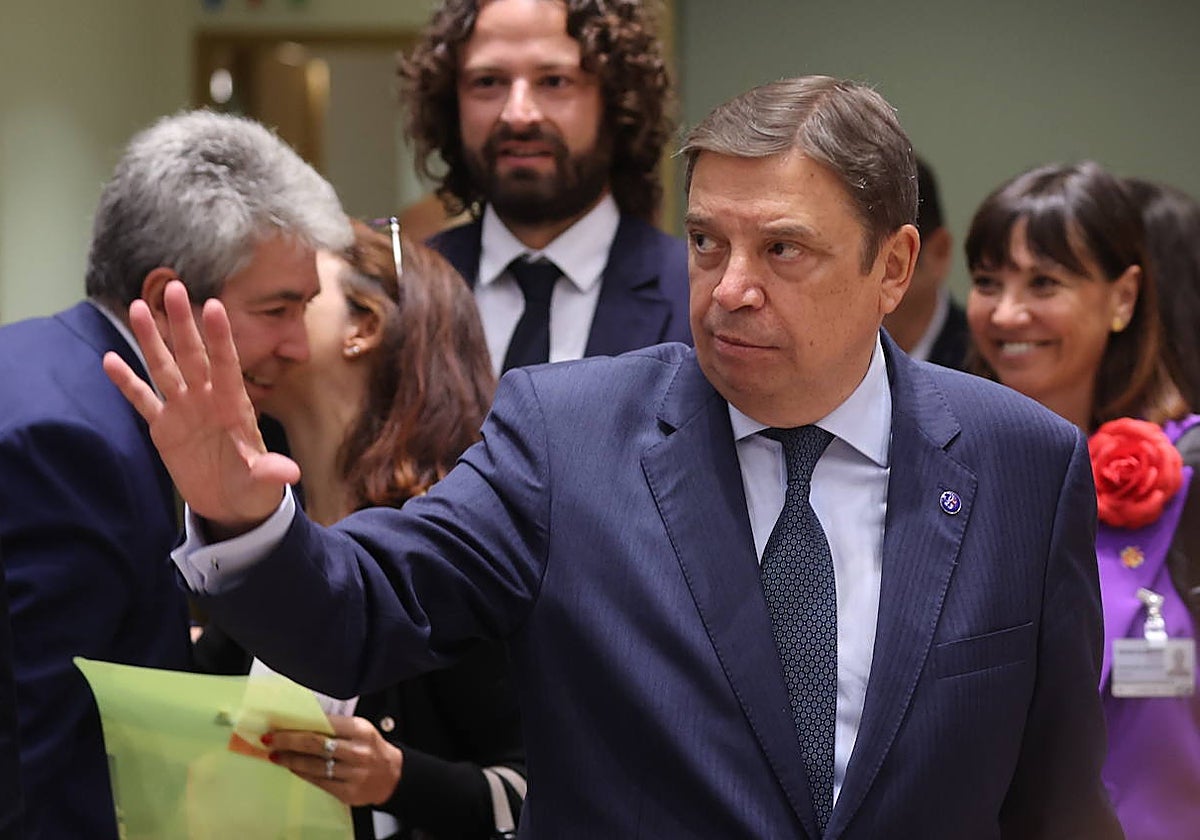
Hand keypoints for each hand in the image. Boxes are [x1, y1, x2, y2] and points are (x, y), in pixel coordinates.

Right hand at [102, 280, 299, 535]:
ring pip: (164, 367)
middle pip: (192, 355)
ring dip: (152, 340)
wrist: (231, 504)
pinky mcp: (163, 427)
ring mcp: (184, 410)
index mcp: (233, 406)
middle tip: (174, 286)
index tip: (215, 306)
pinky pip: (143, 399)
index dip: (220, 338)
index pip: (226, 365)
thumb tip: (290, 474)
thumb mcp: (263, 483)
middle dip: (183, 323)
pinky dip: (126, 382)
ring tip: (137, 306)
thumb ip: (270, 472)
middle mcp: (207, 399)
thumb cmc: (254, 489)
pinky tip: (110, 359)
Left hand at [265, 715, 403, 806]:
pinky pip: (319, 781)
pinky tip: (293, 768)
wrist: (393, 776)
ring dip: (291, 760)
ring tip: (276, 756)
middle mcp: (358, 751)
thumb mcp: (361, 730)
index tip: (280, 725)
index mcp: (361, 730)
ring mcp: (353, 773)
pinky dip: (303, 774)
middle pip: (316, 744)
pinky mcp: (348, 792)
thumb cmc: (372, 749)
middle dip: (288, 741)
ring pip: (314, 765)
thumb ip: (337, 725)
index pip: (325, 724)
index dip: (300, 725)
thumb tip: (302, 721)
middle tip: (271, 740)